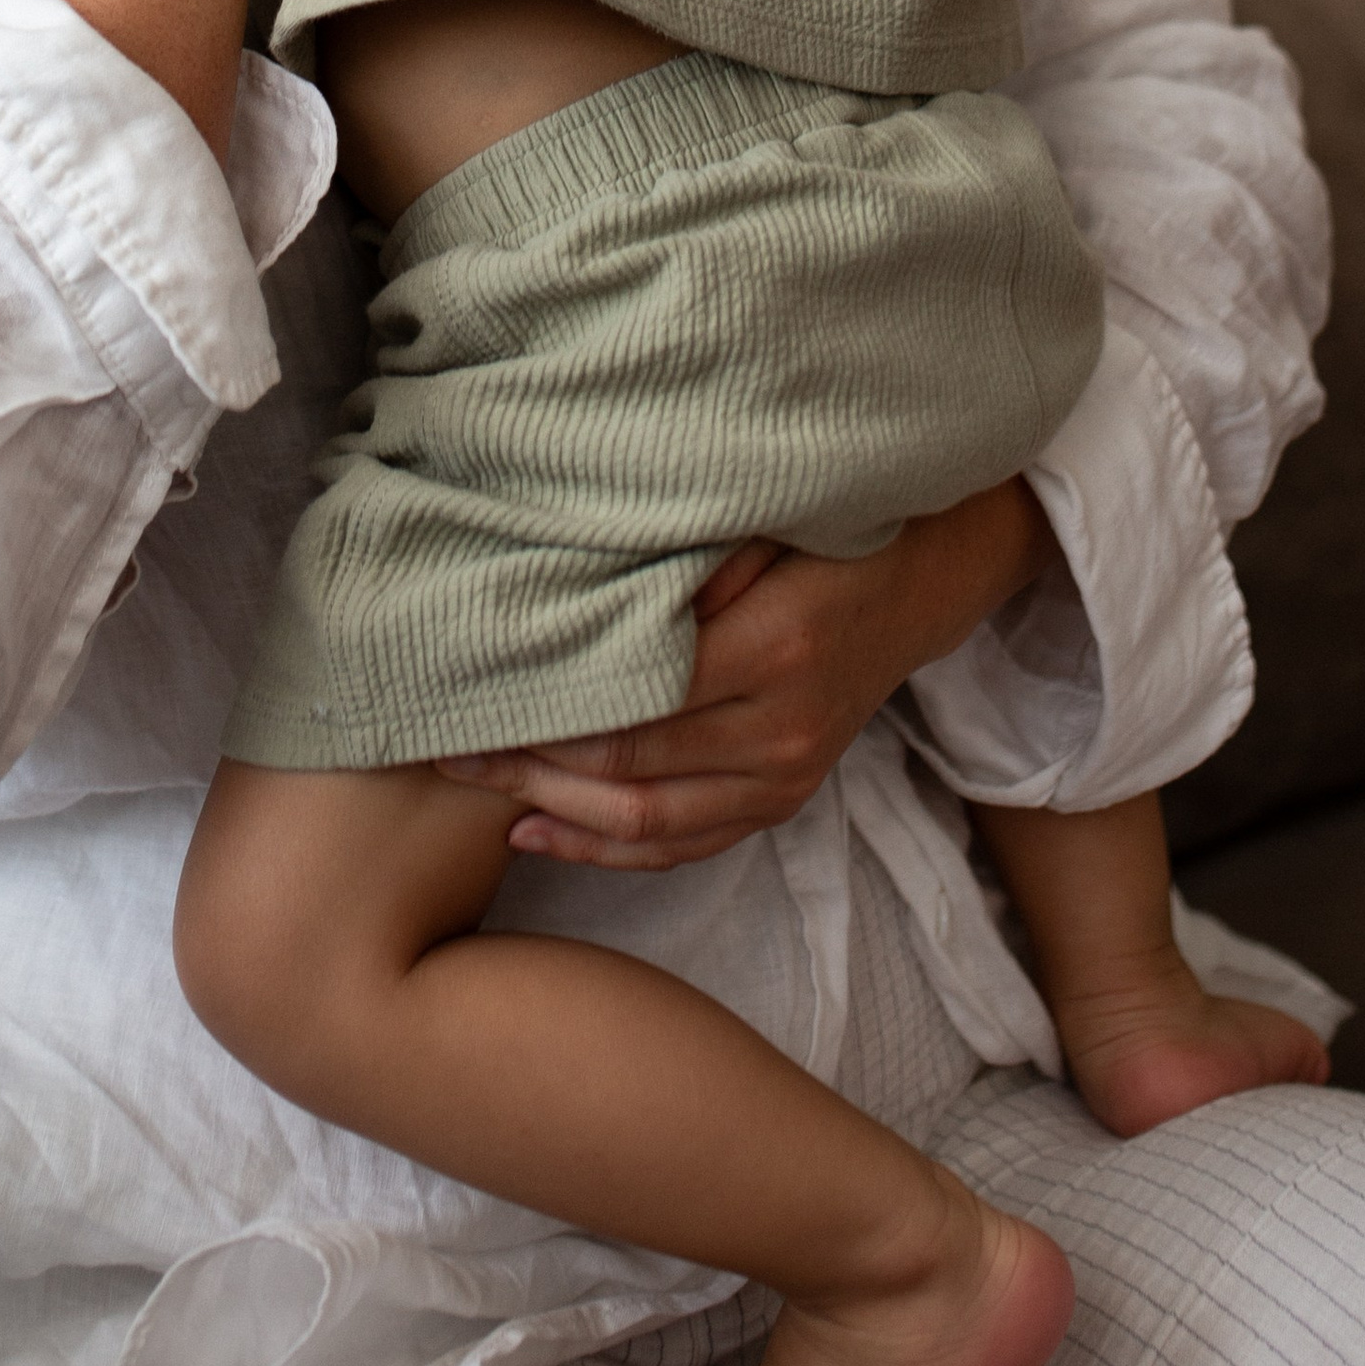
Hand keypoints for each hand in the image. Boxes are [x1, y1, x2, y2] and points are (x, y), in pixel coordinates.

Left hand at [437, 479, 1059, 870]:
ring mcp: (787, 776)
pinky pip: (687, 842)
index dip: (541, 711)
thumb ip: (675, 555)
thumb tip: (566, 579)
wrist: (924, 577)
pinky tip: (538, 830)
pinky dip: (610, 847)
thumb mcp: (761, 517)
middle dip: (526, 762)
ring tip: (472, 785)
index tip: (464, 692)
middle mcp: (781, 729)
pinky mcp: (785, 798)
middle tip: (439, 742)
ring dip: (553, 810)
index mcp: (773, 650)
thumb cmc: (827, 525)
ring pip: (651, 823)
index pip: (631, 705)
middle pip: (628, 771)